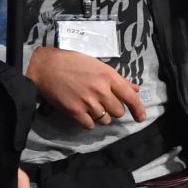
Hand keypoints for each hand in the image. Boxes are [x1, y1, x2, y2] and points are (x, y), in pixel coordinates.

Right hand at [27, 46, 144, 128]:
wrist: (46, 67)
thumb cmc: (72, 62)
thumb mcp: (98, 65)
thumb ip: (118, 79)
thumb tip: (135, 89)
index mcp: (108, 76)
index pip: (130, 97)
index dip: (138, 109)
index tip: (141, 118)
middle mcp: (100, 90)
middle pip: (118, 112)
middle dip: (114, 110)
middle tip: (105, 103)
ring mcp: (87, 102)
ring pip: (105, 120)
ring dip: (102, 116)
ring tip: (92, 106)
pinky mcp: (75, 112)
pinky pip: (90, 125)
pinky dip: (89, 122)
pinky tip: (84, 113)